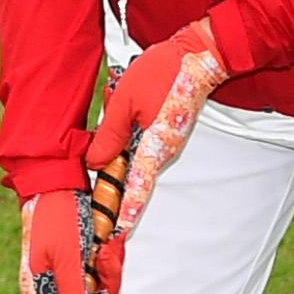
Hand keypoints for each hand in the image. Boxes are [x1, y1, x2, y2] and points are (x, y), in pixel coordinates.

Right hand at [18, 187, 107, 293]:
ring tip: (102, 247)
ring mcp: (67, 274)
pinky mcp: (80, 262)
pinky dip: (107, 262)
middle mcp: (50, 286)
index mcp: (36, 289)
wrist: (59, 181)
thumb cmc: (58, 218)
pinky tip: (104, 243)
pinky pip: (101, 275)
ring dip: (106, 273)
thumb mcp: (67, 257)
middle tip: (100, 265)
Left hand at [83, 17, 228, 293]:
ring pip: (139, 170)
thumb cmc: (163, 72)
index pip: (137, 188)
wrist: (198, 56)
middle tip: (101, 231)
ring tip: (103, 208)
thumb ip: (111, 133)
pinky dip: (129, 167)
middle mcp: (164, 151)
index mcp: (155, 147)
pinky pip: (144, 156)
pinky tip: (114, 169)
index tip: (116, 237)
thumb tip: (96, 163)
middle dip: (119, 206)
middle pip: (136, 183)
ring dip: (122, 186)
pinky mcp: (167, 133)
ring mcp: (167, 144)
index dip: (126, 213)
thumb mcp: (126, 100)